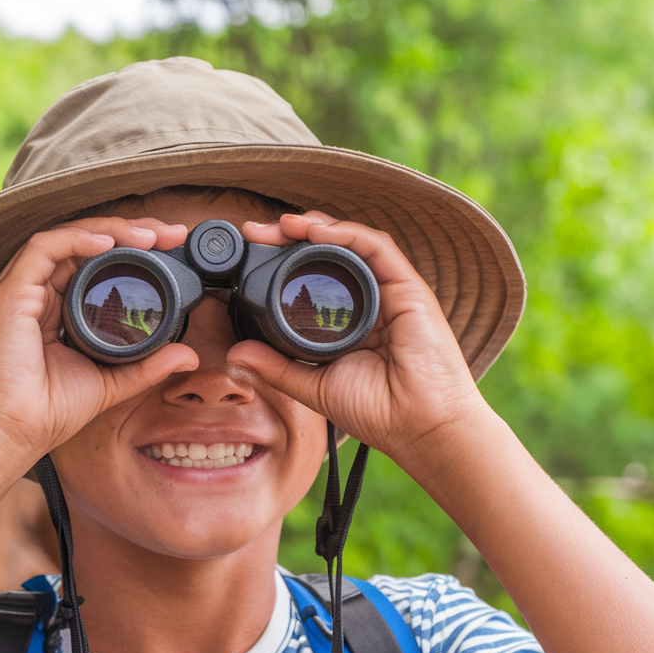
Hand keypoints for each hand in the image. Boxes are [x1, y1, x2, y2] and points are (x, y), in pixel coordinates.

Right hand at [0, 217, 197, 478]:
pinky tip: (108, 243)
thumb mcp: (111, 381)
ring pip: (67, 238)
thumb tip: (188, 355)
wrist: (11, 433)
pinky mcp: (8, 293)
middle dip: (129, 231)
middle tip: (171, 233)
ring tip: (150, 235)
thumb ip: (147, 365)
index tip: (171, 247)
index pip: (93, 262)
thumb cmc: (47, 412)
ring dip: (110, 231)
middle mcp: (34, 292)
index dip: (131, 249)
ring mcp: (18, 289)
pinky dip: (77, 240)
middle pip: (83, 244)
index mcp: (52, 308)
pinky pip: (43, 248)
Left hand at [230, 212, 491, 477]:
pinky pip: (375, 247)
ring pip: (351, 242)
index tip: (248, 254)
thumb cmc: (378, 412)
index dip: (281, 261)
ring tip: (281, 224)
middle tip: (256, 231)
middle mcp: (369, 300)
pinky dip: (345, 233)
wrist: (419, 427)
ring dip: (315, 226)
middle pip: (329, 253)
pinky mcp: (409, 288)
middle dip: (291, 236)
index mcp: (348, 321)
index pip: (313, 277)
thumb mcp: (313, 387)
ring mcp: (390, 291)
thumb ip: (276, 368)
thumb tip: (234, 355)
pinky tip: (317, 231)